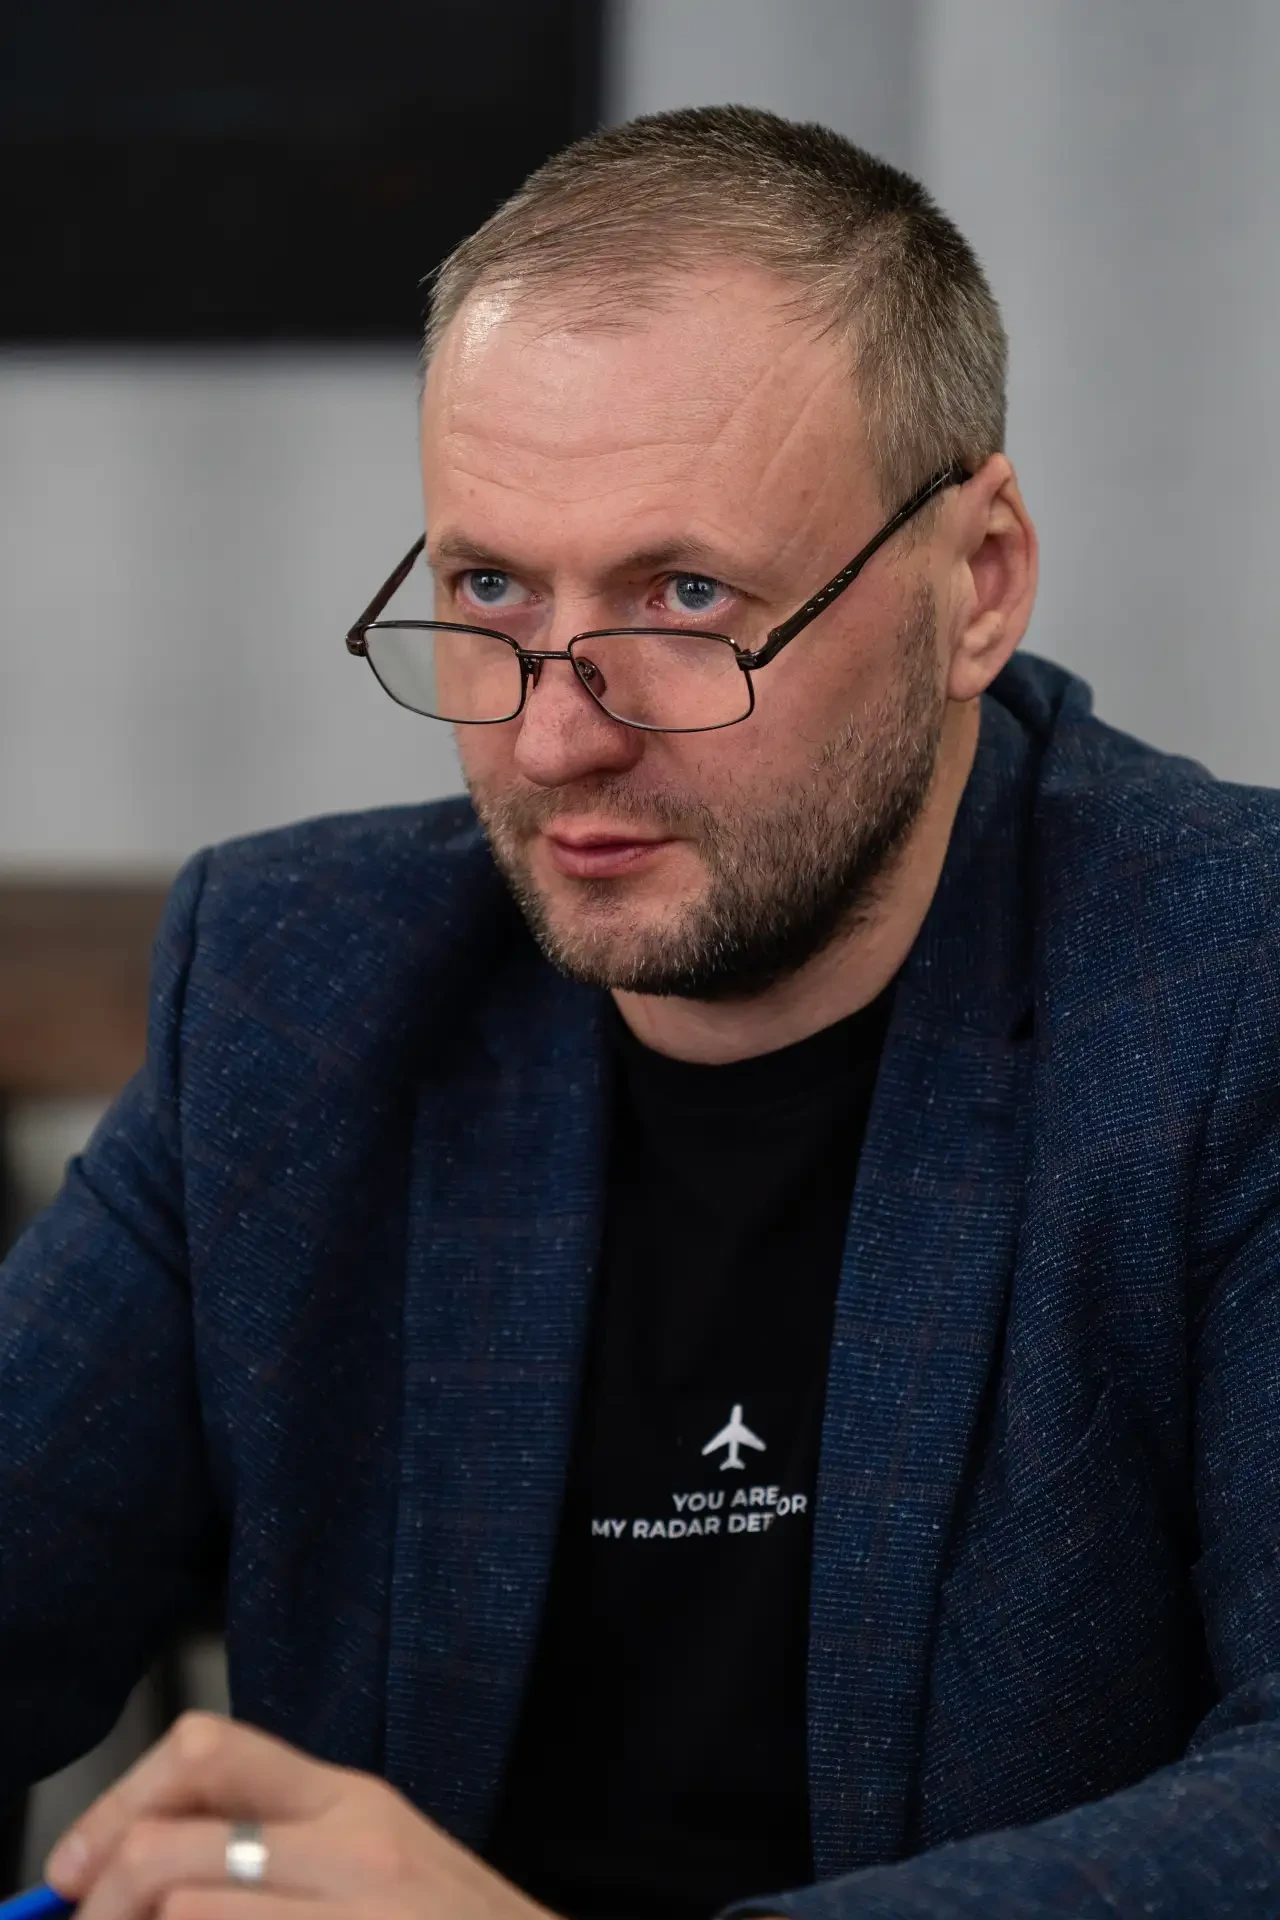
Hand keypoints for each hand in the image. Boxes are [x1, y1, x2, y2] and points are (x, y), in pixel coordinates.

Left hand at [45, 1712, 554, 1919]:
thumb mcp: (377, 1858)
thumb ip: (283, 1836)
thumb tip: (147, 1856)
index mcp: (351, 1799)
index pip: (208, 1749)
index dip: (120, 1804)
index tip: (76, 1868)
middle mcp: (351, 1844)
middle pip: (167, 1844)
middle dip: (101, 1899)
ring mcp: (352, 1913)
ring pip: (186, 1911)